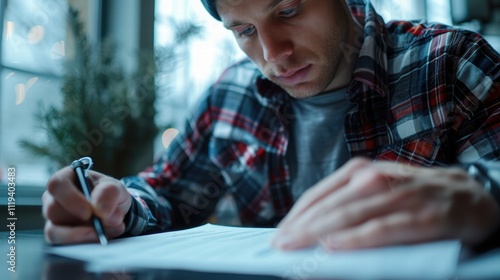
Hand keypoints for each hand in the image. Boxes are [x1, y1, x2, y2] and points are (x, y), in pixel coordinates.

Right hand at [42, 167, 131, 243]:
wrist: (114, 212)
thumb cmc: (109, 194)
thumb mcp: (115, 188)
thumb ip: (110, 193)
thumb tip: (100, 211)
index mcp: (66, 178)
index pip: (57, 184)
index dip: (70, 198)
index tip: (88, 213)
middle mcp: (54, 198)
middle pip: (52, 210)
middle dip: (78, 221)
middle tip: (101, 226)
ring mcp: (53, 218)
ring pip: (54, 230)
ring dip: (82, 235)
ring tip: (105, 233)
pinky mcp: (57, 235)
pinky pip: (61, 244)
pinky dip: (81, 243)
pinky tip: (99, 238)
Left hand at [272, 158, 499, 250]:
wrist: (468, 194)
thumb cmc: (412, 194)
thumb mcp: (377, 190)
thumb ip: (347, 204)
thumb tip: (314, 234)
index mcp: (360, 171)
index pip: (318, 195)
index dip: (296, 215)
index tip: (279, 234)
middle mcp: (374, 178)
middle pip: (329, 206)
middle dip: (300, 227)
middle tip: (280, 246)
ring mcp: (397, 195)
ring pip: (349, 215)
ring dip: (318, 233)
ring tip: (296, 247)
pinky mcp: (419, 215)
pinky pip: (380, 228)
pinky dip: (355, 238)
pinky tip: (334, 246)